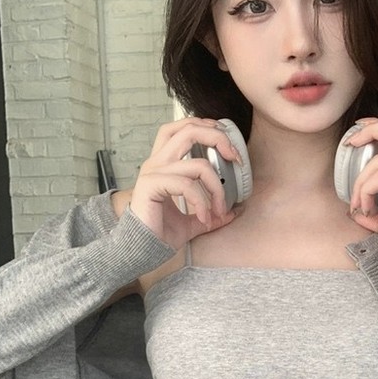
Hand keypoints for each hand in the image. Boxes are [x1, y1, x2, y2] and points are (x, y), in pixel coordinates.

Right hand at [117, 118, 243, 248]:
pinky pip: (187, 185)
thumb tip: (234, 211)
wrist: (142, 251)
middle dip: (218, 138)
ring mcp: (153, 172)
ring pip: (198, 165)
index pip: (183, 128)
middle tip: (235, 159)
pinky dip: (201, 202)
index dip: (207, 127)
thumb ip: (212, 212)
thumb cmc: (162, 233)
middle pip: (188, 130)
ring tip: (219, 211)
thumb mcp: (194, 221)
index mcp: (164, 163)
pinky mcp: (150, 186)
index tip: (230, 146)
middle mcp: (157, 162)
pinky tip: (204, 218)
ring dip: (217, 189)